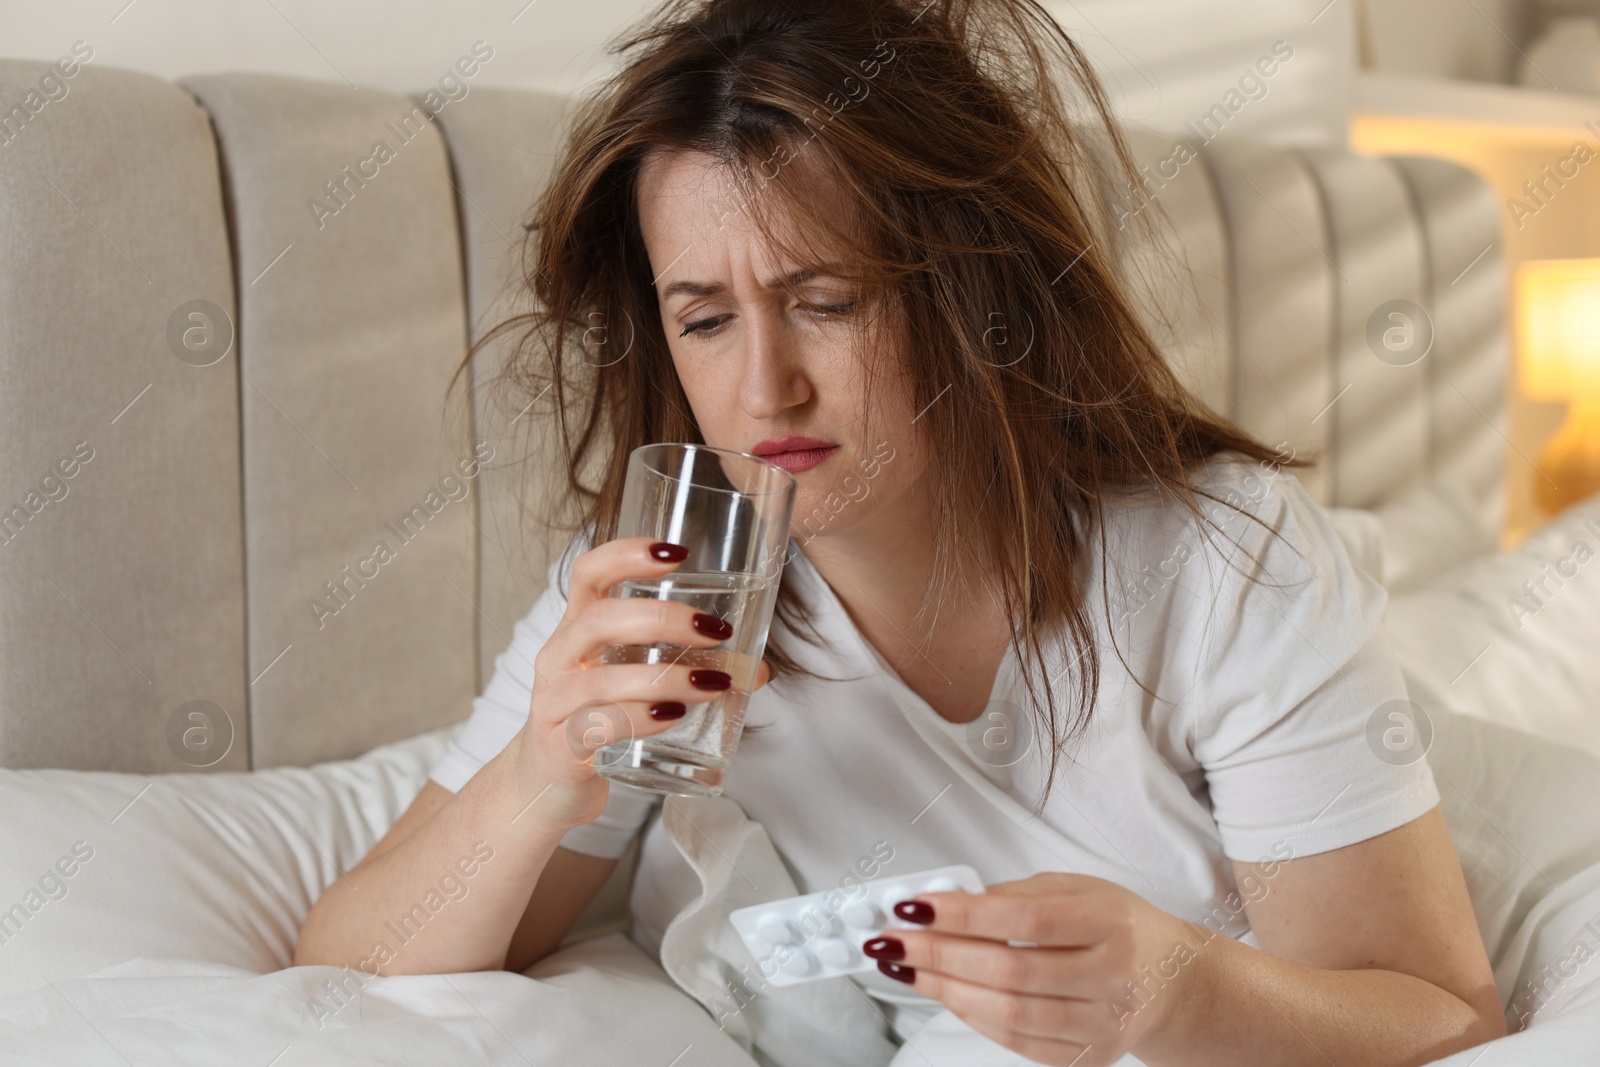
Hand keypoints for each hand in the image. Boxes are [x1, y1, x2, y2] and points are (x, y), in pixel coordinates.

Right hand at [511, 536, 771, 831]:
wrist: (546, 788)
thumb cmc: (596, 721)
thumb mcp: (632, 684)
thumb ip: (690, 670)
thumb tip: (758, 669)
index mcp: (576, 629)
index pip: (588, 573)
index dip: (626, 554)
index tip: (677, 552)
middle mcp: (559, 658)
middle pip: (599, 619)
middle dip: (661, 619)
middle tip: (714, 631)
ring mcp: (553, 703)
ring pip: (601, 680)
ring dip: (664, 678)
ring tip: (712, 684)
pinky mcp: (558, 747)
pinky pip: (595, 727)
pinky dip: (639, 719)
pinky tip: (673, 718)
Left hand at [861, 873, 1197, 1065]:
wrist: (1171, 981)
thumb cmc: (1117, 925)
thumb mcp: (1078, 888)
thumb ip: (1016, 894)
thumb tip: (948, 903)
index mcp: (1110, 922)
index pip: (1027, 919)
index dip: (964, 914)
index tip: (914, 906)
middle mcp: (1112, 977)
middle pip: (1011, 971)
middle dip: (939, 955)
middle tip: (891, 941)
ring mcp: (1102, 1025)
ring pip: (1009, 1013)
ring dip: (945, 990)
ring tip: (906, 969)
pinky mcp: (1088, 1057)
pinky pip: (1017, 1041)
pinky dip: (973, 1017)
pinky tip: (945, 993)